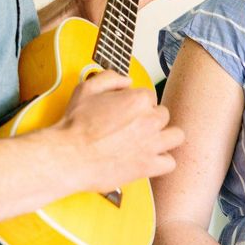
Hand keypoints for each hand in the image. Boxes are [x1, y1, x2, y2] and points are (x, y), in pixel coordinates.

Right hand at [49, 70, 184, 192]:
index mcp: (138, 100)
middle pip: (163, 114)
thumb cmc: (75, 125)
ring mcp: (152, 144)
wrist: (69, 156)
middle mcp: (149, 120)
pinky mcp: (148, 166)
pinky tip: (150, 159)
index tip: (127, 111)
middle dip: (151, 119)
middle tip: (135, 126)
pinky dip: (162, 162)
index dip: (137, 103)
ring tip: (151, 140)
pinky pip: (170, 163)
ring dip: (165, 136)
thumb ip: (110, 78)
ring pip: (176, 136)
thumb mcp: (87, 88)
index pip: (149, 96)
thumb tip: (126, 81)